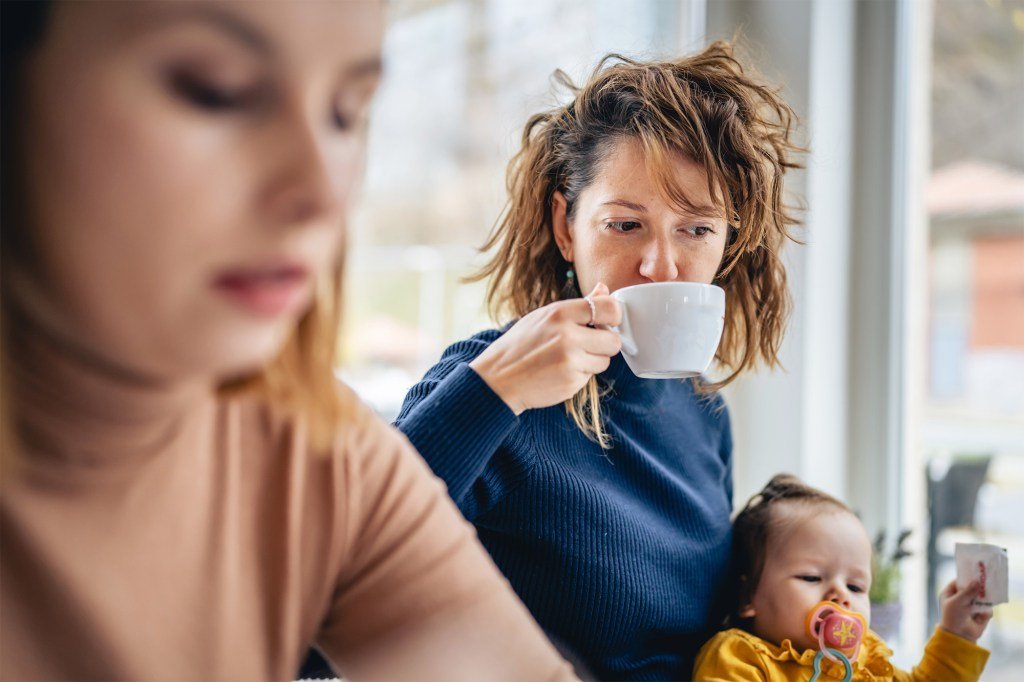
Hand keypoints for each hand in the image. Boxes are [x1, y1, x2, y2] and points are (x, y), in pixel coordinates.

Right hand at [469, 283, 621, 414]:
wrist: (498, 377)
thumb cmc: (521, 344)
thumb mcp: (545, 316)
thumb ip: (578, 306)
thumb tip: (604, 289)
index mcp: (560, 313)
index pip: (609, 308)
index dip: (614, 316)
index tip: (609, 321)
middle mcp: (568, 336)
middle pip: (614, 341)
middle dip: (605, 344)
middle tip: (589, 345)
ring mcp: (571, 361)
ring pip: (604, 361)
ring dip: (592, 361)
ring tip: (568, 359)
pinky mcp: (571, 382)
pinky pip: (590, 377)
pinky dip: (579, 375)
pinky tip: (560, 372)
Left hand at [938, 579, 992, 642]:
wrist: (959, 637)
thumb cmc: (952, 617)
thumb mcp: (957, 602)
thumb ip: (967, 592)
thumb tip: (977, 582)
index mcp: (950, 593)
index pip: (959, 581)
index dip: (967, 577)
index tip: (976, 572)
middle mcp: (960, 598)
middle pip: (972, 588)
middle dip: (979, 586)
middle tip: (986, 582)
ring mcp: (971, 606)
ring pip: (981, 598)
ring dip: (984, 598)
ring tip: (986, 597)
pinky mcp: (980, 614)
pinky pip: (987, 609)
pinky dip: (985, 611)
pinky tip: (981, 615)